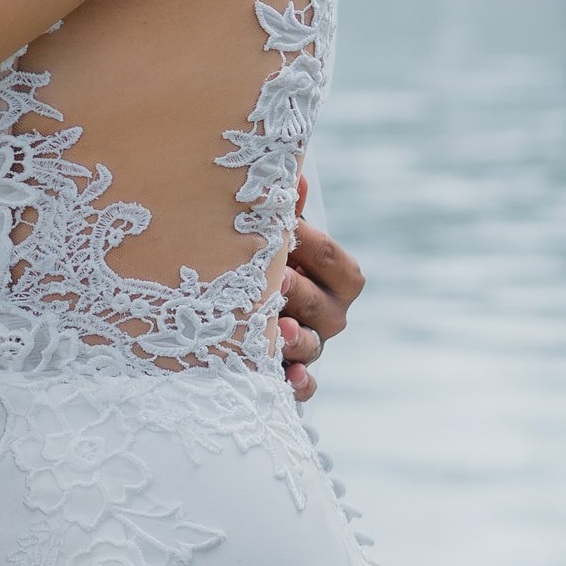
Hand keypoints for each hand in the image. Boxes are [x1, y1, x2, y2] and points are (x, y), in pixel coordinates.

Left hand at [277, 172, 362, 403]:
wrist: (226, 302)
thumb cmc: (257, 259)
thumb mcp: (272, 237)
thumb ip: (284, 212)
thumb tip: (295, 177)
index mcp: (335, 278)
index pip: (339, 263)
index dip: (315, 248)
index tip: (287, 233)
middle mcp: (329, 314)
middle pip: (327, 308)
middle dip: (301, 294)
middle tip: (277, 282)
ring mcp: (311, 346)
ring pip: (313, 347)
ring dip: (297, 340)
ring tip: (278, 331)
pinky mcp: (290, 375)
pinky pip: (304, 388)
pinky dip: (298, 384)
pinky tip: (285, 376)